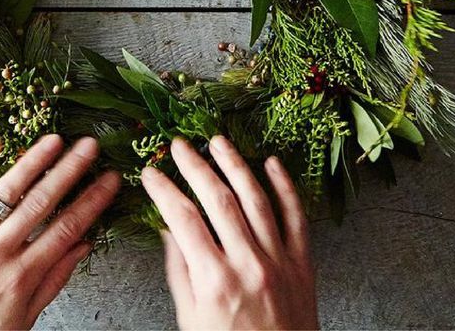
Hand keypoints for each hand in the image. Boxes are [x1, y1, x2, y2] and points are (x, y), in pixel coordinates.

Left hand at [0, 134, 119, 330]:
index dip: (92, 201)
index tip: (109, 179)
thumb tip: (83, 245)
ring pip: (4, 193)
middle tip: (89, 146)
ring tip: (55, 140)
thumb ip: (53, 280)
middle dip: (69, 170)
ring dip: (33, 162)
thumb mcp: (22, 320)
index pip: (65, 229)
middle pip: (40, 203)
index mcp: (19, 278)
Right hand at [142, 136, 317, 330]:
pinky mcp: (304, 263)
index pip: (183, 219)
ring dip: (235, 164)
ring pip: (256, 199)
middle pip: (218, 200)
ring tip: (218, 142)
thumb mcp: (191, 320)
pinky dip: (285, 186)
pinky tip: (271, 163)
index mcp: (215, 281)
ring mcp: (280, 261)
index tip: (151, 173)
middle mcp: (248, 264)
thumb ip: (180, 271)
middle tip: (179, 145)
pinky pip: (296, 216)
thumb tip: (169, 229)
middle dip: (195, 166)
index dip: (164, 190)